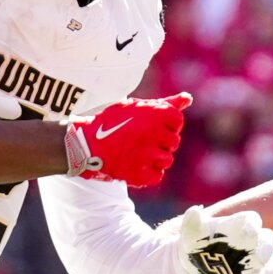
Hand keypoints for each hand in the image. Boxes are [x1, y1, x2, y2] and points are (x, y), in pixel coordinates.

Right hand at [67, 93, 190, 186]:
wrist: (85, 144)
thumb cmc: (110, 123)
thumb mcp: (135, 107)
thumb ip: (165, 103)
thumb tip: (188, 98)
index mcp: (153, 114)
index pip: (177, 120)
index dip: (166, 124)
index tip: (151, 126)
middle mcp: (153, 133)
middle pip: (173, 142)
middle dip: (160, 142)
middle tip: (140, 141)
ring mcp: (147, 155)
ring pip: (167, 160)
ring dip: (155, 158)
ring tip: (136, 153)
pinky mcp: (140, 173)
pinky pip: (157, 175)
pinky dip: (148, 173)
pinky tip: (135, 165)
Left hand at [168, 206, 272, 273]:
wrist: (192, 262)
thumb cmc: (193, 241)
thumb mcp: (189, 232)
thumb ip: (192, 221)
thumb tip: (194, 211)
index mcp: (237, 225)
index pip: (252, 219)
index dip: (253, 224)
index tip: (249, 232)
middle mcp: (250, 240)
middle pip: (268, 239)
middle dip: (267, 248)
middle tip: (261, 258)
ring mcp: (253, 259)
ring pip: (272, 260)